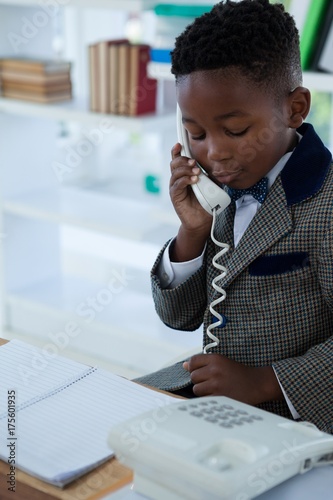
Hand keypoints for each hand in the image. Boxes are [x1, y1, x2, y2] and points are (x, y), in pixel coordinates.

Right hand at [169, 143, 211, 261]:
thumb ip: (212, 175)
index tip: (180, 144)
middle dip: (184, 160)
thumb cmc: (207, 202)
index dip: (177, 151)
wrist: (202, 220)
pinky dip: (185, 180)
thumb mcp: (213, 185)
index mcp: (185, 174)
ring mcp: (176, 187)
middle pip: (174, 163)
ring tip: (197, 172)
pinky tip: (194, 180)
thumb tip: (219, 164)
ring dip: (186, 170)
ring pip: (175, 172)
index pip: (178, 159)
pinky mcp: (175, 196)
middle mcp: (178, 179)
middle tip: (194, 163)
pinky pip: (177, 184)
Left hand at [183, 354, 282, 404]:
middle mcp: (215, 370)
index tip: (199, 371)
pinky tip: (218, 395)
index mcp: (215, 359)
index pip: (193, 361)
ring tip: (214, 388)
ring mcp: (216, 384)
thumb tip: (184, 365)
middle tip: (210, 381)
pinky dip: (209, 398)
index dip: (193, 367)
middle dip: (199, 380)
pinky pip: (204, 399)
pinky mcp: (219, 397)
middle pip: (193, 376)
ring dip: (203, 390)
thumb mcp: (222, 362)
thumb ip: (203, 362)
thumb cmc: (238, 373)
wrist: (257, 384)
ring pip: (196, 389)